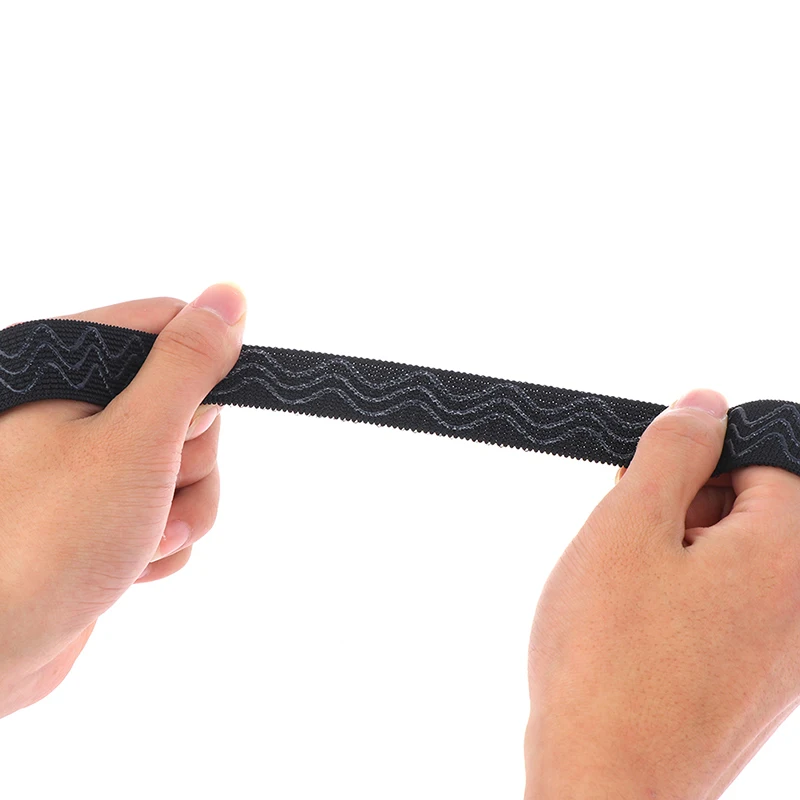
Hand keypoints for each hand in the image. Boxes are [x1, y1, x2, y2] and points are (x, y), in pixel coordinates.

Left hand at [0, 284, 245, 717]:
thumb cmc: (45, 542)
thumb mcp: (133, 440)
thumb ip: (186, 364)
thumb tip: (230, 295)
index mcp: (66, 368)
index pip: (169, 326)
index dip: (200, 372)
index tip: (186, 424)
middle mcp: (75, 406)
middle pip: (187, 401)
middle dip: (189, 460)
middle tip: (150, 492)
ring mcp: (89, 461)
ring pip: (185, 461)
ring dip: (181, 509)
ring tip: (138, 540)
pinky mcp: (101, 508)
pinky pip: (168, 505)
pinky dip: (164, 538)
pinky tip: (130, 562)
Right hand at [524, 388, 799, 798]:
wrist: (604, 784)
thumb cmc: (610, 658)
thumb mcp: (628, 524)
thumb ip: (672, 452)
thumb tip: (706, 403)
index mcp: (790, 556)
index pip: (764, 460)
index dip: (694, 462)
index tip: (644, 486)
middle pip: (751, 511)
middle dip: (681, 508)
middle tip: (624, 539)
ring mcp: (785, 654)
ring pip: (729, 561)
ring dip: (672, 556)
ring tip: (622, 591)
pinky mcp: (756, 686)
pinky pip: (723, 611)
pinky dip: (677, 601)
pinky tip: (632, 628)